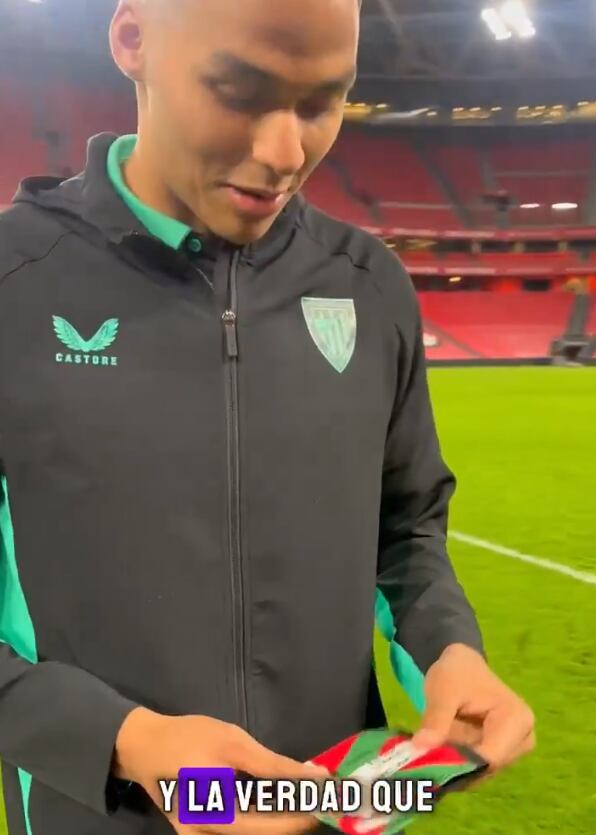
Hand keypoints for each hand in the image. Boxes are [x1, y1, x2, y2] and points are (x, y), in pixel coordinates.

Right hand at [114, 707, 326, 834]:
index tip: (329, 800)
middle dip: (296, 819)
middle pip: (263, 834)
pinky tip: (274, 803)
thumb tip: (311, 776)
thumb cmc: (188, 737)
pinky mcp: (198, 833)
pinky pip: (236, 829)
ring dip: (280, 819)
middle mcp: (208, 834)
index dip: (304, 814)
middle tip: (321, 799)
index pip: (273, 824)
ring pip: (251, 833)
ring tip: (303, 798)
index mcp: (217, 814)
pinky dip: (258, 819)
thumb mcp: (232, 742)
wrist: (143, 745)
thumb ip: (272, 764)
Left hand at [411, 644, 534, 773]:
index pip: (490, 758)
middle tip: (425, 749)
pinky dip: (456, 762)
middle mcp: (523, 740)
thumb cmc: (456, 673)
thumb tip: (420, 747)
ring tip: (435, 740)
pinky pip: (476, 770)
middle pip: (485, 768)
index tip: (428, 756)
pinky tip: (442, 745)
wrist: (461, 666)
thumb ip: (436, 719)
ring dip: (454, 762)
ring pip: (478, 772)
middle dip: (454, 762)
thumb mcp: (443, 690)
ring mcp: (513, 751)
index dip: (458, 762)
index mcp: (517, 720)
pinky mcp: (502, 757)